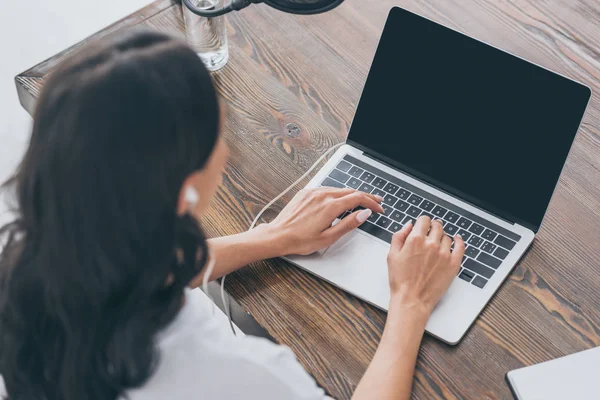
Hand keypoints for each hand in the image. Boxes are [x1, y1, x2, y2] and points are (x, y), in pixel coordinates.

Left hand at [266, 187, 383, 255]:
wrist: (277, 235)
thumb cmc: (300, 240)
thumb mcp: (328, 237)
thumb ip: (348, 224)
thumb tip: (364, 214)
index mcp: (330, 206)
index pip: (358, 198)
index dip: (371, 202)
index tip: (379, 207)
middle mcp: (322, 195)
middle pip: (350, 191)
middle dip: (365, 196)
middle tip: (375, 202)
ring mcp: (313, 192)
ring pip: (338, 189)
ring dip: (351, 194)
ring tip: (360, 201)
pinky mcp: (306, 193)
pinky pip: (326, 189)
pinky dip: (337, 193)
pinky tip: (339, 200)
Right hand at [386, 216, 464, 314]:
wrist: (411, 299)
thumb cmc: (400, 280)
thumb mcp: (392, 255)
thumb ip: (399, 236)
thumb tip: (409, 225)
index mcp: (415, 240)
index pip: (424, 220)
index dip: (422, 222)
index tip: (422, 225)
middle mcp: (431, 244)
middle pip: (437, 226)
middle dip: (433, 227)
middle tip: (430, 232)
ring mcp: (444, 254)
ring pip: (447, 236)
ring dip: (442, 237)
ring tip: (437, 244)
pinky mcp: (453, 264)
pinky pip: (460, 246)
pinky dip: (459, 241)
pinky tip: (457, 240)